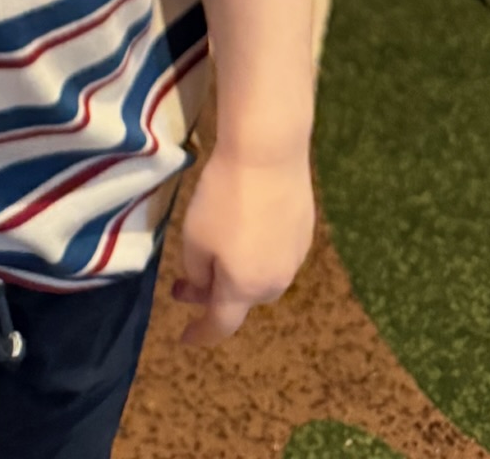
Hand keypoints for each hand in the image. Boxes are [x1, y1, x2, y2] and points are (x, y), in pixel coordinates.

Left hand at [172, 148, 314, 345]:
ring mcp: (296, 256)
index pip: (220, 325)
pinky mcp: (305, 231)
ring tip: (220, 247)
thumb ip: (197, 272)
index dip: (200, 334)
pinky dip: (258, 249)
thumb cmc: (224, 197)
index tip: (184, 337)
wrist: (269, 153)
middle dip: (216, 293)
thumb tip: (206, 284)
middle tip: (190, 278)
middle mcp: (276, 281)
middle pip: (243, 299)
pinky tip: (248, 223)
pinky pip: (276, 252)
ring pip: (261, 276)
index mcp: (245, 288)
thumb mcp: (195, 237)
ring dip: (240, 271)